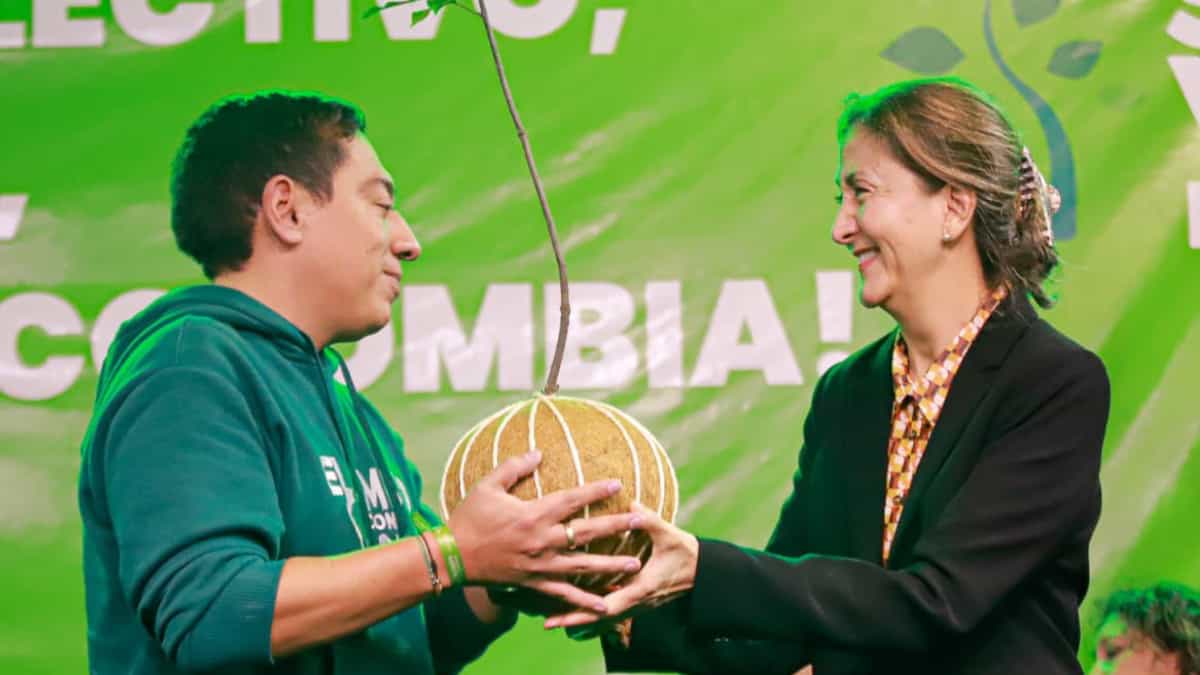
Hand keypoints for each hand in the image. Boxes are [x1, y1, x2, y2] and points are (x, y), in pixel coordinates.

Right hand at [449, 450, 643, 613]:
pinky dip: (585, 600)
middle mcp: (543, 540)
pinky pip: (564, 594)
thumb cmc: (469, 518)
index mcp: (534, 514)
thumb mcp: (487, 486)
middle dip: (617, 526)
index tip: (618, 483)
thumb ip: (514, 467)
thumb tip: (538, 452)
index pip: (573, 499)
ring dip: (611, 565)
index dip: (597, 490)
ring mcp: (541, 565)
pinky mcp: (535, 583)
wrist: (453, 558)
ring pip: (583, 565)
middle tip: (641, 521)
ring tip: (635, 564)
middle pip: (588, 532)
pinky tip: (605, 605)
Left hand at [543, 502, 698, 629]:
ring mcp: (636, 603)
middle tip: (547, 623)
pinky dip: (592, 611)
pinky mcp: (636, 600)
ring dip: (580, 618)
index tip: (564, 612)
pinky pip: (610, 609)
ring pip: (603, 617)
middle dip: (574, 620)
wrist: (704, 572)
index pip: (610, 605)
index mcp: (642, 588)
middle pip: (600, 617)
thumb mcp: (670, 535)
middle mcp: (636, 601)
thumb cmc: (686, 553)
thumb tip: (632, 503)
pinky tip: (576, 608)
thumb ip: (651, 520)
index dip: (586, 610)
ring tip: (552, 620)